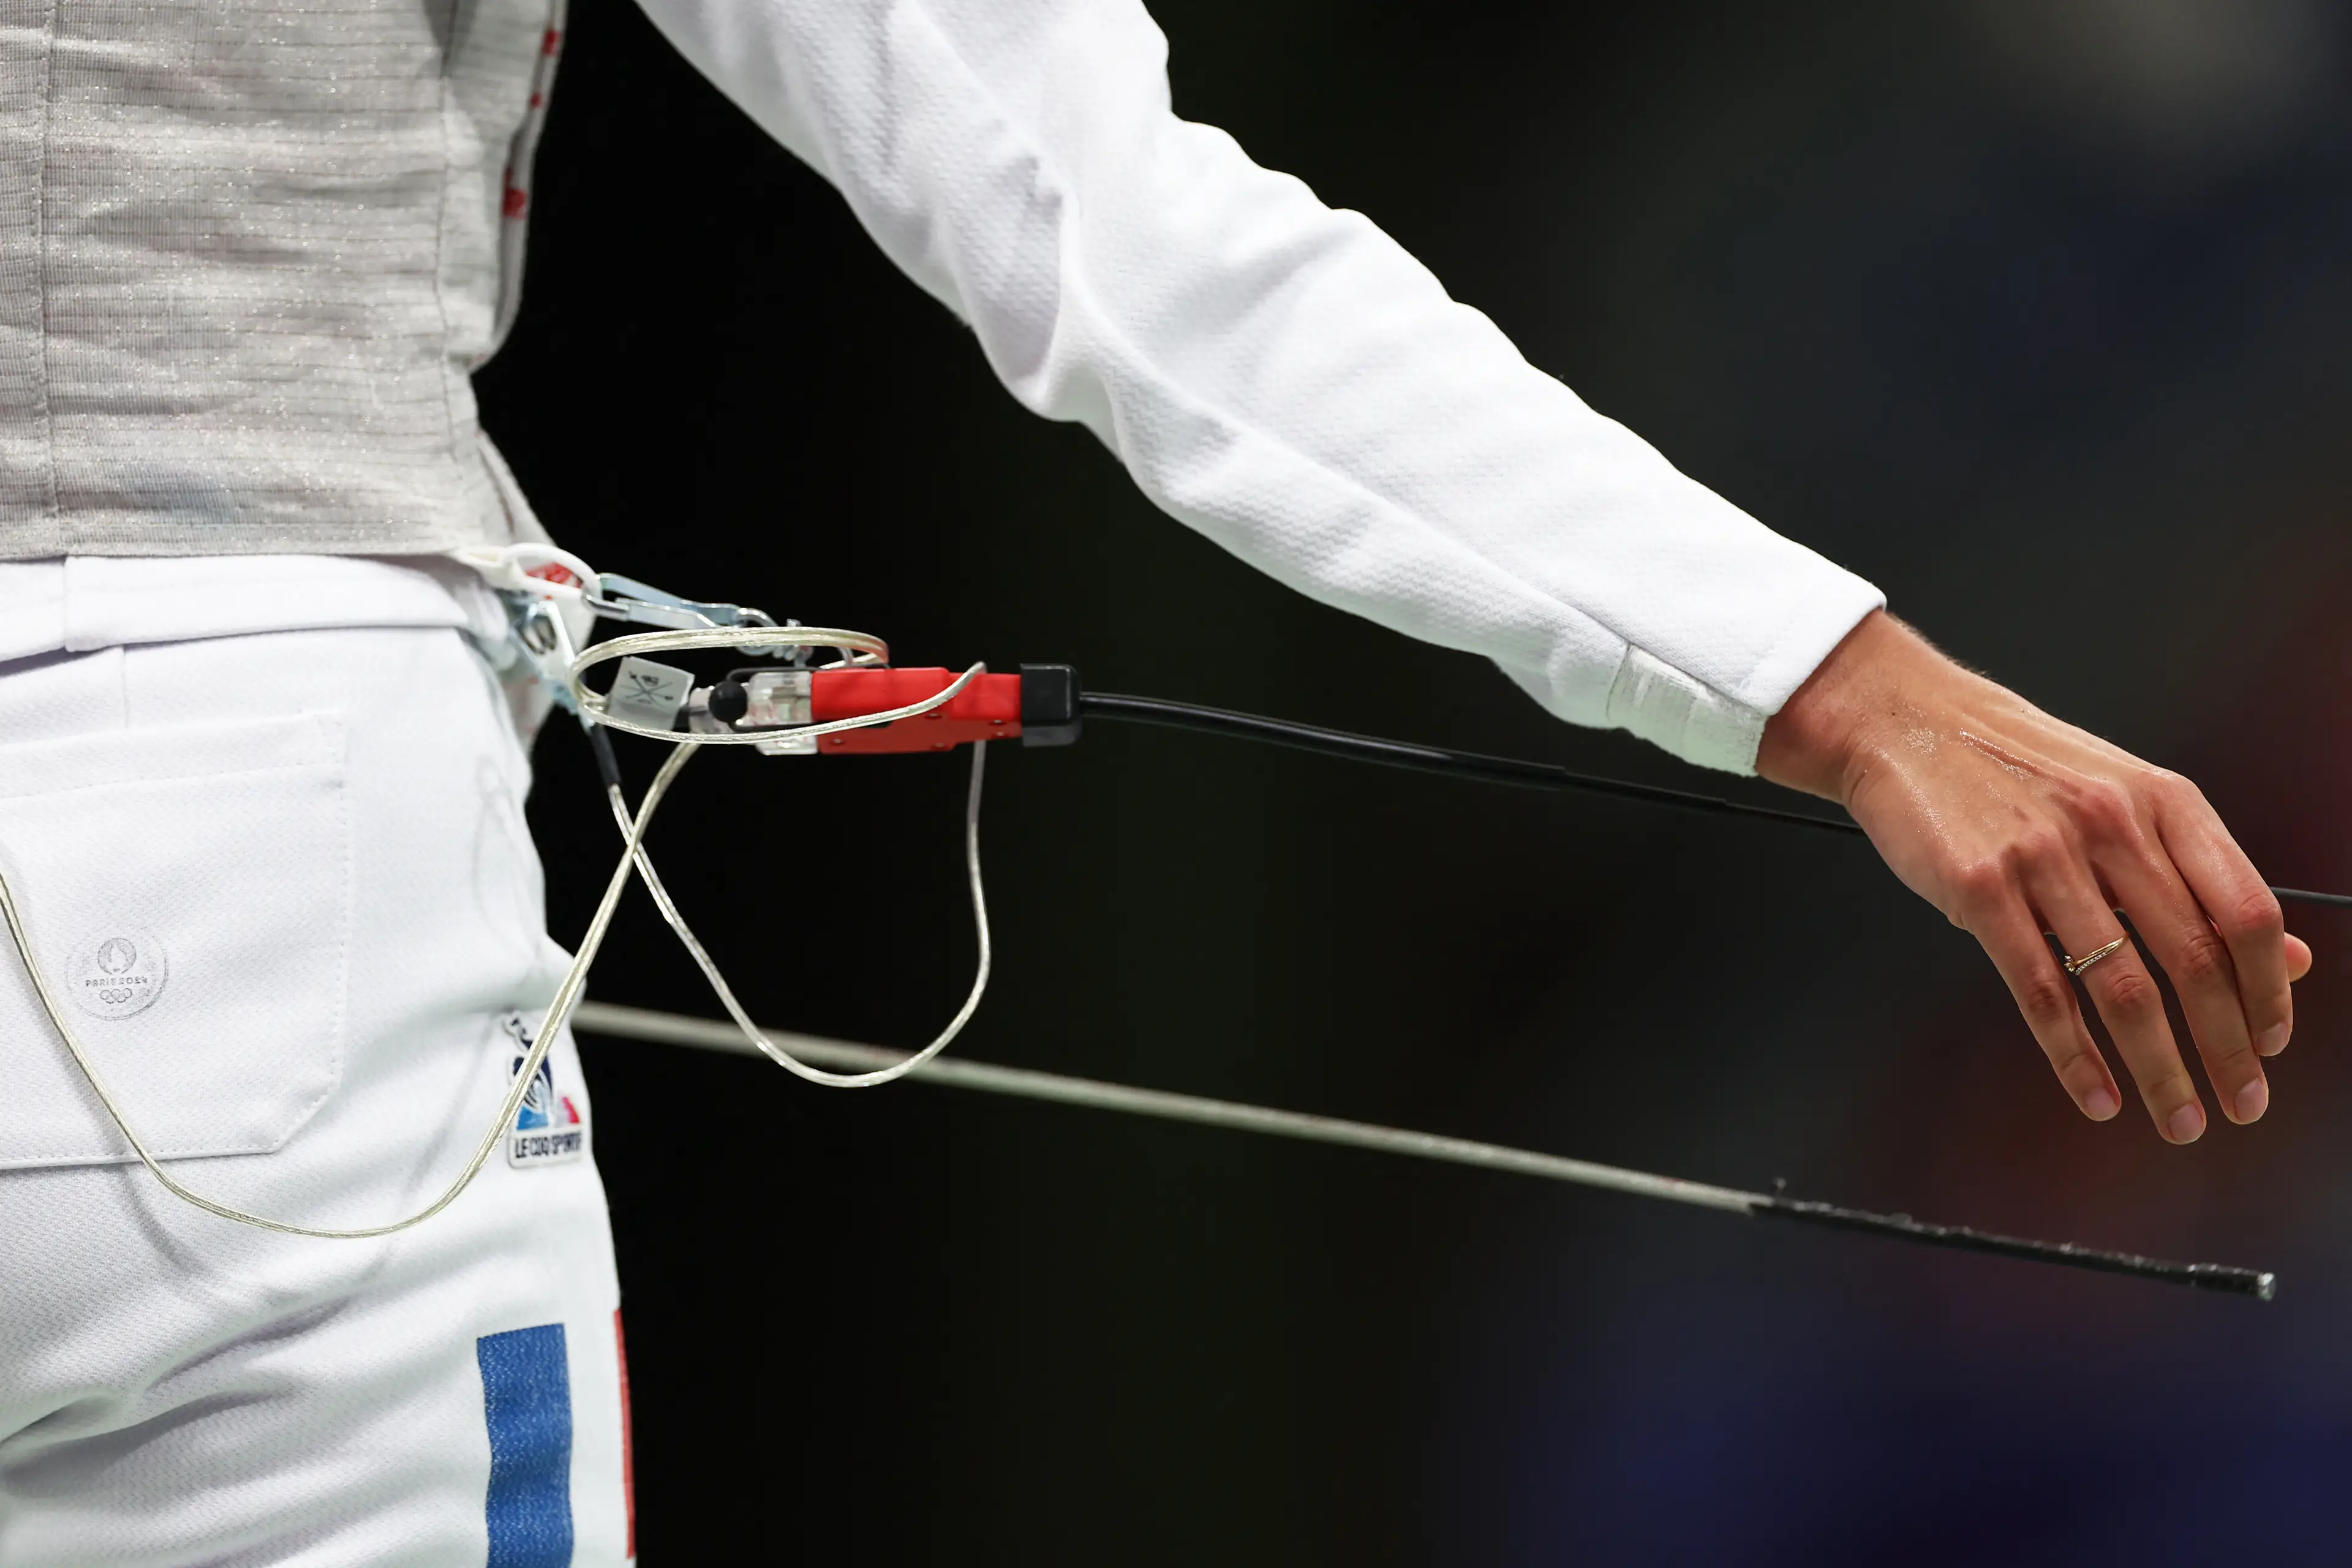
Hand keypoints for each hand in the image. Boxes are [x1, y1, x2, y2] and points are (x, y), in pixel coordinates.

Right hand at [1757, 610, 2311, 1141]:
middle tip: (2239, 1103)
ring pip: (2123, 987)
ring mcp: (2043, 857)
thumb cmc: (2013, 764)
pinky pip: (2041, 991)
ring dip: (2160, 1068)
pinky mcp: (1978, 888)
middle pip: (2194, 960)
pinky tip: (2094, 1091)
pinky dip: (2075, 1056)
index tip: (2269, 1043)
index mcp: (2162, 801)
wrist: (1906, 721)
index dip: (2267, 990)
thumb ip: (2198, 875)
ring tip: (2176, 1115)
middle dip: (2226, 1048)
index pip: (2246, 910)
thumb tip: (2285, 960)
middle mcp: (2112, 825)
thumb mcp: (2124, 798)